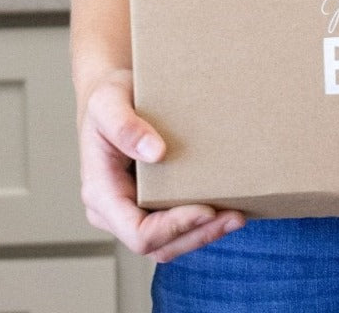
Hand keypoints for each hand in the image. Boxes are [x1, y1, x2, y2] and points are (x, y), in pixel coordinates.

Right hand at [78, 69, 245, 260]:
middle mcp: (114, 209)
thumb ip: (126, 127)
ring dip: (204, 233)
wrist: (111, 92)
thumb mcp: (108, 102)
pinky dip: (201, 221)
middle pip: (157, 245)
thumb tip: (156, 153)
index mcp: (100, 192)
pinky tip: (226, 206)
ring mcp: (132, 208)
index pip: (137, 232)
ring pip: (169, 242)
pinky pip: (175, 224)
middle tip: (235, 216)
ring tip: (237, 216)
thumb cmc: (107, 97)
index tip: (206, 209)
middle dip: (198, 234)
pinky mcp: (150, 200)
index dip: (173, 228)